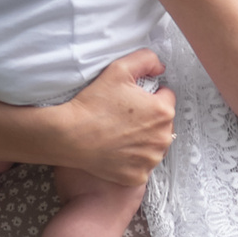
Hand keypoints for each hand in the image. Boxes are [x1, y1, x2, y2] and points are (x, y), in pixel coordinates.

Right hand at [56, 51, 176, 186]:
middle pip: (163, 124)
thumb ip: (146, 60)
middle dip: (149, 119)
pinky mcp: (138, 176)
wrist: (70, 135)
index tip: (131, 101)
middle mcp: (163, 138)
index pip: (166, 98)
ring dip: (143, 140)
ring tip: (119, 134)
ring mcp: (151, 160)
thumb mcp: (119, 70)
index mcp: (163, 112)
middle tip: (123, 118)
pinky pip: (141, 165)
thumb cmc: (93, 104)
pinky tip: (116, 151)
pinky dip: (132, 160)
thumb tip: (160, 67)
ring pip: (154, 146)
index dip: (148, 96)